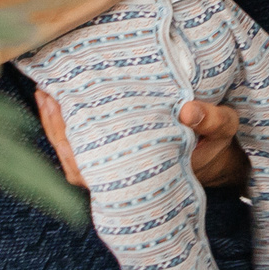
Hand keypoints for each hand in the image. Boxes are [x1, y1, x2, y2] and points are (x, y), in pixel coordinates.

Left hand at [37, 92, 245, 189]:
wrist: (213, 159)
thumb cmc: (212, 143)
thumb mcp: (223, 129)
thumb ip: (213, 120)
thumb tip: (190, 110)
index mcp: (146, 172)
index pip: (99, 165)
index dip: (75, 139)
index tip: (64, 104)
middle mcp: (125, 177)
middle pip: (75, 163)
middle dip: (57, 127)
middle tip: (47, 92)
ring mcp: (115, 172)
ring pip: (71, 160)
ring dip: (55, 128)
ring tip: (45, 93)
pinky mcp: (111, 163)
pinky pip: (77, 155)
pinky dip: (62, 131)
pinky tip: (54, 103)